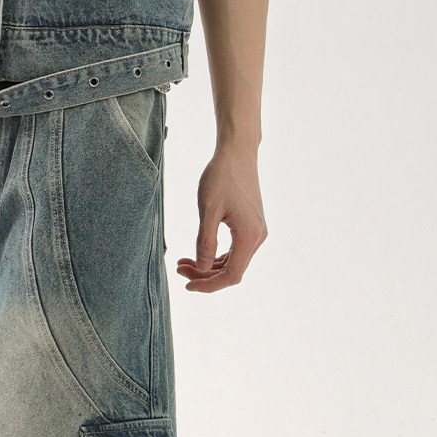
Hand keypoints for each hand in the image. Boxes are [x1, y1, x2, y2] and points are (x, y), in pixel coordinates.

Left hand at [176, 145, 266, 291]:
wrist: (237, 152)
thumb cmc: (221, 176)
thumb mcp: (208, 209)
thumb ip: (206, 242)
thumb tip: (203, 269)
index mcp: (249, 236)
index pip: (231, 275)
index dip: (209, 285)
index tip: (187, 284)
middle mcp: (257, 237)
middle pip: (232, 270)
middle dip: (205, 274)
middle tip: (179, 269)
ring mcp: (256, 231)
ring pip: (233, 260)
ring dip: (210, 265)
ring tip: (184, 262)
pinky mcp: (251, 224)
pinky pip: (235, 249)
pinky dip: (217, 254)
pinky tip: (200, 252)